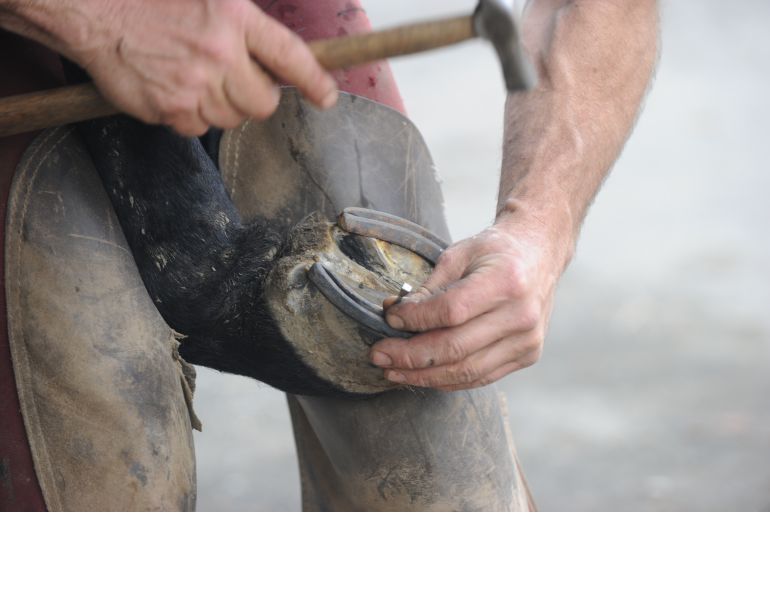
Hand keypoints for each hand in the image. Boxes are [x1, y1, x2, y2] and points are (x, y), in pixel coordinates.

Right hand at [54, 0, 336, 134]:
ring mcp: (195, 84)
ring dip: (221, 106)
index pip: (290, 56)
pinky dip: (191, 116)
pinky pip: (198, 129)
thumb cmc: (151, 1)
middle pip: (263, 103)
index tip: (327, 96)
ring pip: (231, 119)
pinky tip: (175, 91)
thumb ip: (243, 27)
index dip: (315, 80)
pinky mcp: (171, 109)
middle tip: (235, 82)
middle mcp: (220, 53)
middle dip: (254, 98)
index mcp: (234, 17)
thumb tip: (273, 62)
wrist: (95, 11)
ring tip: (195, 79)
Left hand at [369, 219, 570, 390]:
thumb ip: (428, 288)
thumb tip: (394, 316)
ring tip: (393, 371)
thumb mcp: (459, 255)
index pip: (451, 312)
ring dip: (424, 376)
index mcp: (506, 281)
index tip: (390, 319)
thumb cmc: (496, 251)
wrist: (540, 253)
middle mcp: (521, 314)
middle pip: (455, 348)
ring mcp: (527, 339)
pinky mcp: (528, 355)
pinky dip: (448, 379)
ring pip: (466, 371)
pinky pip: (480, 377)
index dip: (415, 320)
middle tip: (378, 356)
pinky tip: (422, 375)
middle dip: (410, 356)